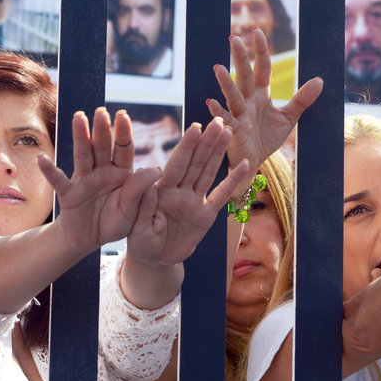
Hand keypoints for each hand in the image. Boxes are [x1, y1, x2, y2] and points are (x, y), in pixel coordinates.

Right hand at [39, 109, 160, 254]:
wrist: (91, 238)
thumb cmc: (114, 222)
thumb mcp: (132, 211)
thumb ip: (139, 191)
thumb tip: (154, 169)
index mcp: (122, 173)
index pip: (124, 149)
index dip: (124, 133)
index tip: (123, 115)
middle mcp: (103, 171)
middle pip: (103, 146)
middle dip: (103, 129)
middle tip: (102, 112)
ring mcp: (85, 179)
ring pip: (84, 155)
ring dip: (81, 137)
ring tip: (79, 117)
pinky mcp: (69, 193)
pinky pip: (58, 181)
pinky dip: (50, 171)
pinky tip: (42, 159)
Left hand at [126, 117, 251, 267]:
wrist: (153, 259)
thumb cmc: (140, 241)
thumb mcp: (135, 227)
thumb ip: (143, 205)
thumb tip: (150, 182)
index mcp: (161, 190)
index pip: (176, 165)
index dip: (186, 146)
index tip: (195, 128)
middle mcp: (179, 190)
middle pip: (196, 162)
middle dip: (206, 142)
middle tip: (218, 121)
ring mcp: (194, 200)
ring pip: (208, 172)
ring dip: (218, 152)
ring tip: (229, 132)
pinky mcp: (206, 214)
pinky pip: (222, 195)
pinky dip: (234, 180)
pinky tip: (245, 164)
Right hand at [207, 29, 322, 171]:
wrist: (256, 161)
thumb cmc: (267, 138)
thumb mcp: (289, 117)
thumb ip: (302, 99)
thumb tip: (320, 80)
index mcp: (261, 94)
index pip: (262, 68)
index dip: (260, 51)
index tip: (257, 31)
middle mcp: (248, 101)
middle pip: (244, 76)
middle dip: (239, 58)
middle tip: (233, 38)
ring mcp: (239, 115)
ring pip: (232, 96)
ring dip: (226, 83)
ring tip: (218, 68)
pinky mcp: (234, 131)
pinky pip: (225, 119)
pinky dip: (218, 111)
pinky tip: (211, 102)